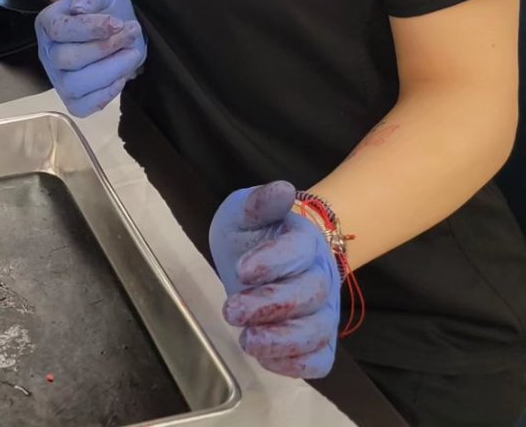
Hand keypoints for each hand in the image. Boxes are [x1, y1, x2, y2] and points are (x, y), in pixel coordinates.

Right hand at [35, 0, 145, 116]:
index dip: (91, 28)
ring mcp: (58, 78)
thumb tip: (78, 9)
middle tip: (131, 34)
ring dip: (109, 71)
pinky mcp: (72, 99)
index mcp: (48, 23)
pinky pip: (81, 107)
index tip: (118, 23)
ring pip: (74, 85)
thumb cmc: (106, 9)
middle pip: (67, 59)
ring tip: (132, 54)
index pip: (60, 30)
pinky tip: (121, 78)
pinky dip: (103, 96)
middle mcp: (47, 53)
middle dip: (105, 48)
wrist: (119, 29)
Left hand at [209, 182, 340, 378]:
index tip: (241, 269)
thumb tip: (282, 190)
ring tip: (247, 341)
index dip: (273, 261)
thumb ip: (260, 203)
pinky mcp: (319, 341)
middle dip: (271, 304)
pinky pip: (320, 360)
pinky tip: (266, 359)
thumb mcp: (244, 211)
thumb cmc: (253, 231)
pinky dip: (298, 366)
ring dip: (283, 341)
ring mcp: (323, 311)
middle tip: (231, 310)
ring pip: (318, 331)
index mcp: (304, 239)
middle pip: (311, 293)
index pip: (299, 249)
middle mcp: (321, 276)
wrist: (264, 254)